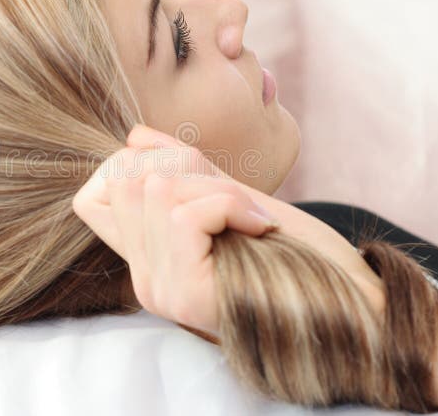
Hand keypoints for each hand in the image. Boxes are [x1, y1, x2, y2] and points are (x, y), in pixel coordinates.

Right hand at [72, 124, 278, 336]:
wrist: (347, 302)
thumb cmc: (292, 251)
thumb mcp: (227, 200)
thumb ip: (182, 172)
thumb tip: (136, 136)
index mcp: (147, 259)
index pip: (90, 200)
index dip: (131, 166)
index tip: (191, 174)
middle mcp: (144, 278)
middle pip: (126, 182)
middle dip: (187, 168)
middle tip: (235, 198)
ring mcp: (159, 289)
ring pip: (158, 192)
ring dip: (217, 188)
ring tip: (252, 216)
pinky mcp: (183, 293)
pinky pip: (184, 215)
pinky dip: (229, 206)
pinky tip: (259, 228)